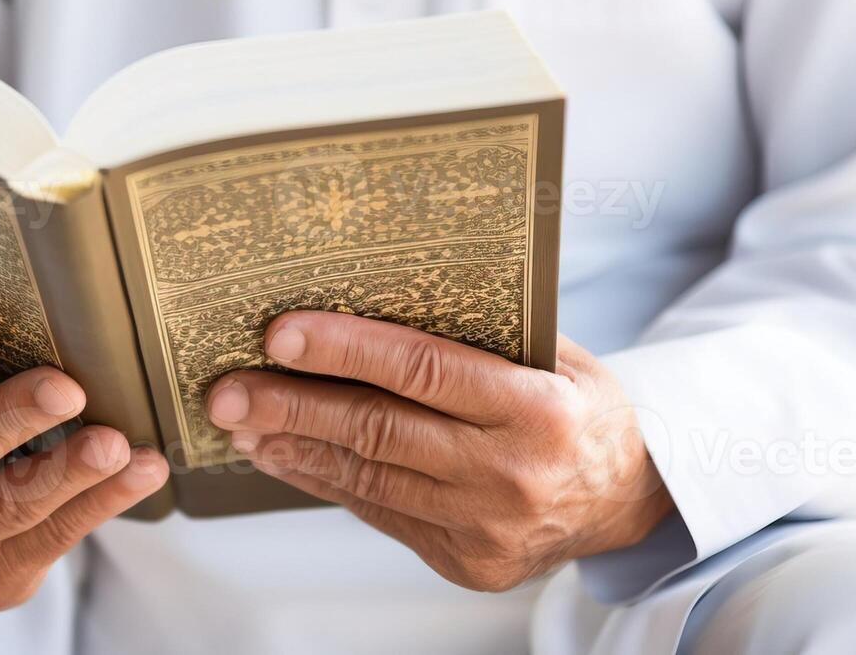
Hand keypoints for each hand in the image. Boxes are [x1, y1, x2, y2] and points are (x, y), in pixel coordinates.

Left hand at [205, 311, 672, 592]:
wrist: (629, 497)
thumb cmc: (578, 406)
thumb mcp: (552, 354)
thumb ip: (476, 333)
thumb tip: (367, 292)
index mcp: (538, 410)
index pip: (424, 371)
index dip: (345, 350)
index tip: (279, 334)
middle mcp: (512, 475)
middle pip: (380, 430)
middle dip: (292, 404)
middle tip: (226, 388)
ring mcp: (487, 528)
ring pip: (368, 478)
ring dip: (293, 446)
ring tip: (239, 419)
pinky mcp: (467, 563)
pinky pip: (380, 513)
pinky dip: (325, 480)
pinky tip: (284, 453)